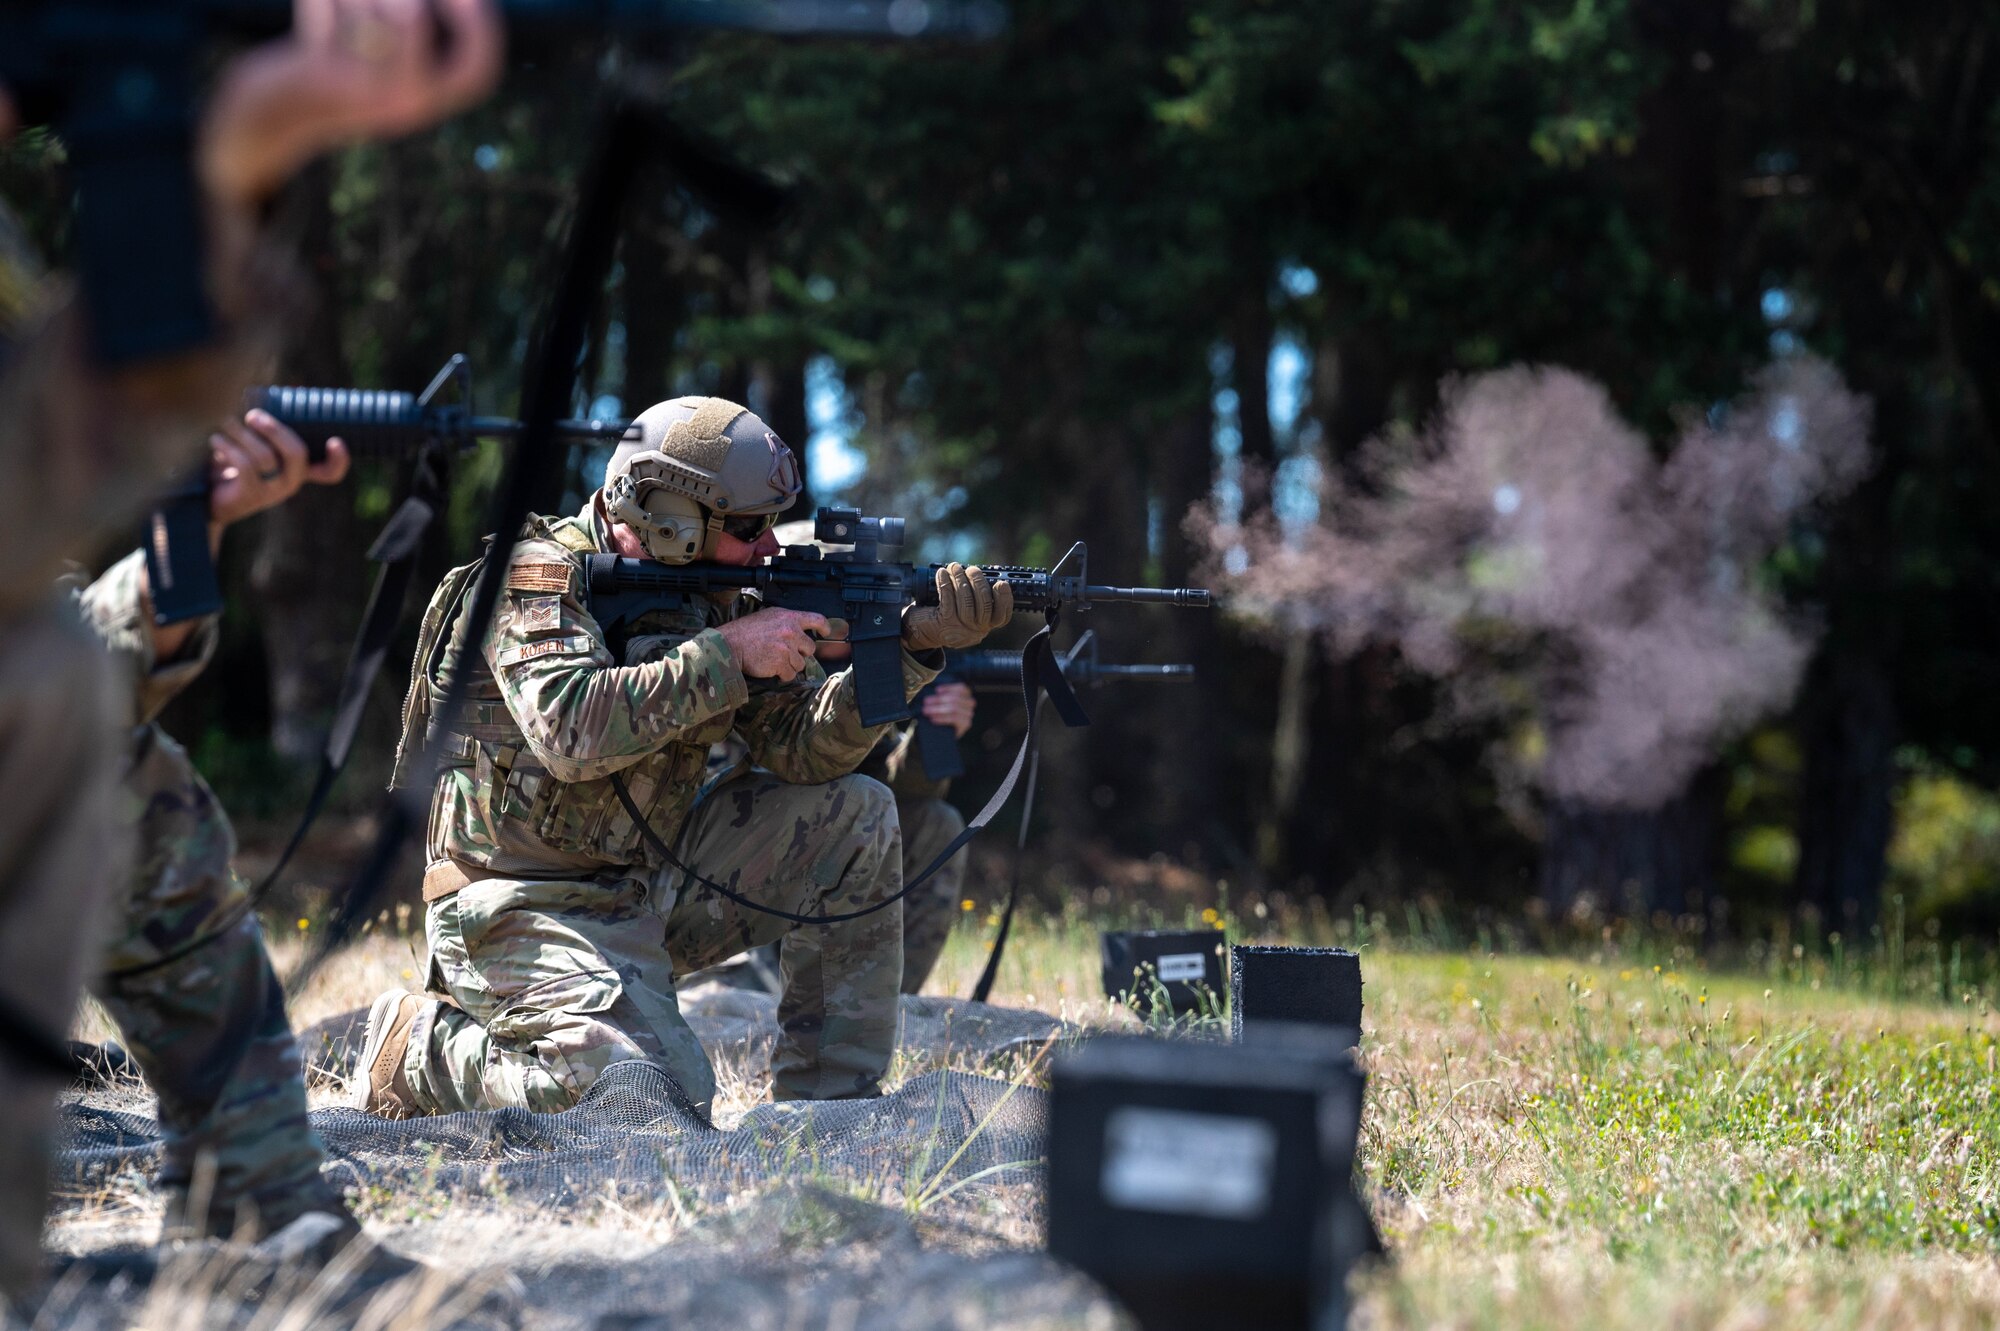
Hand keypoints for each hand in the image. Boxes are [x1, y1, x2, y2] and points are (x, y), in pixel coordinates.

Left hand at [199, 0, 502, 208]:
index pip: (477, 67)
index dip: (480, 24)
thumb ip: (421, 22)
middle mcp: (404, 103)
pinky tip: (315, 13)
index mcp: (432, 101)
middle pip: (411, 13)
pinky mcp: (320, 72)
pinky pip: (323, 1)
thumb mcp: (396, 60)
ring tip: (340, 5)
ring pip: (361, 2)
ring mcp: (362, 90)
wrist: (278, 116)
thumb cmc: (344, 70)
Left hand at [208, 409, 349, 530]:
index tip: (334, 441)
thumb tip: (292, 388)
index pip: (329, 473)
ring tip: (225, 422)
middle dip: (275, 429)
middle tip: (252, 415)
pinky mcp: (249, 495)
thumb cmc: (233, 460)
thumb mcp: (256, 440)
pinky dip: (228, 447)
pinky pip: (244, 466)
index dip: (338, 460)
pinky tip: (216, 439)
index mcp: (297, 469)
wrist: (207, 494)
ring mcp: (271, 492)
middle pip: (297, 454)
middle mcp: (290, 482)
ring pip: (265, 457)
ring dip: (242, 433)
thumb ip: (272, 421)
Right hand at [717, 608, 829, 681]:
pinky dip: (782, 674)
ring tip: (773, 659)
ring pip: (800, 664)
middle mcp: (791, 632)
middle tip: (784, 652)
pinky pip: (790, 675)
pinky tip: (771, 668)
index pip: (817, 619)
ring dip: (789, 665)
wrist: (730, 644)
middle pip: (810, 648)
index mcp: (789, 617)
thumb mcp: (768, 617)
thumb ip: (786, 622)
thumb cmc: (746, 631)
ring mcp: (787, 648)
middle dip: (799, 653)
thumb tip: (800, 631)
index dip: (824, 627)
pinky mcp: (781, 664)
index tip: (825, 633)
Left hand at [901, 564, 1013, 651]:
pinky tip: (942, 573)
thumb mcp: (965, 608)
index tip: (1001, 583)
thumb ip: (977, 596)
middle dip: (979, 583)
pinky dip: (945, 583)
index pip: (1002, 617)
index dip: (1004, 600)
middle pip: (985, 607)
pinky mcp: (944, 624)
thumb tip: (989, 571)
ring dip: (960, 580)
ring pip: (966, 602)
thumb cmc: (945, 613)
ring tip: (955, 567)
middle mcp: (975, 631)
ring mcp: (960, 629)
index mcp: (984, 627)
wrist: (919, 629)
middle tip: (973, 569)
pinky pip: (948, 600)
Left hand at [922, 682, 975, 738]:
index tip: (936, 690)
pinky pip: (954, 718)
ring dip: (937, 709)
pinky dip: (942, 718)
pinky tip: (933, 719)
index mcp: (966, 694)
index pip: (961, 688)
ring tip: (926, 711)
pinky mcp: (966, 724)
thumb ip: (940, 697)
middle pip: (955, 698)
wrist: (945, 734)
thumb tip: (930, 695)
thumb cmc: (942, 714)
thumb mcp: (942, 702)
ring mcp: (969, 714)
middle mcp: (970, 703)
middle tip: (926, 702)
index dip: (949, 688)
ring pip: (953, 708)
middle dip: (938, 700)